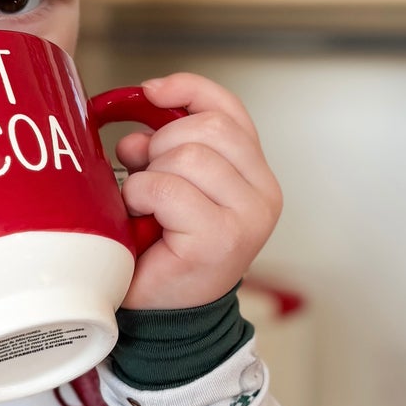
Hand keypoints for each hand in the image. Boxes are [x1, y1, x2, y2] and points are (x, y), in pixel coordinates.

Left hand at [114, 73, 280, 311]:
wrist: (163, 315)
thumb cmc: (165, 249)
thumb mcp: (173, 181)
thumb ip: (170, 143)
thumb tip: (144, 107)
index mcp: (256, 175)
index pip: (229, 110)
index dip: (187, 90)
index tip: (149, 92)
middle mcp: (264, 194)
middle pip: (208, 128)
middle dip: (162, 142)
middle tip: (145, 175)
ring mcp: (247, 218)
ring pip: (187, 155)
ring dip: (148, 175)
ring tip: (144, 204)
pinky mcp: (220, 239)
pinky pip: (167, 189)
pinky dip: (141, 196)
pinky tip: (142, 219)